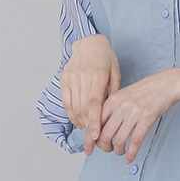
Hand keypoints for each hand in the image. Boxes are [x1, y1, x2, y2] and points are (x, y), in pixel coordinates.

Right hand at [59, 34, 120, 155]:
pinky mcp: (63, 79)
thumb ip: (114, 93)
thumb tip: (113, 114)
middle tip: (94, 137)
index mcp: (97, 75)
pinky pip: (66, 102)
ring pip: (73, 106)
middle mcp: (82, 76)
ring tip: (88, 130)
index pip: (94, 103)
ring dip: (80, 121)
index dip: (94, 121)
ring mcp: (71, 77)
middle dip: (88, 125)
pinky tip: (78, 121)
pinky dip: (71, 114)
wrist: (89, 43)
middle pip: (82, 108)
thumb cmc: (106, 59)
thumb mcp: (116, 73)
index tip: (95, 136)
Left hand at [98, 68, 179, 163]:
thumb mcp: (124, 95)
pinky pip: (135, 141)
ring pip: (119, 140)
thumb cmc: (146, 90)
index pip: (95, 123)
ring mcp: (134, 113)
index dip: (90, 139)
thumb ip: (112, 109)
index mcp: (112, 100)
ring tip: (119, 152)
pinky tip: (129, 158)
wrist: (167, 84)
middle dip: (104, 147)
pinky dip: (131, 154)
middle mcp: (121, 106)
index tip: (90, 148)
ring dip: (117, 151)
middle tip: (107, 149)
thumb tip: (101, 128)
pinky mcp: (147, 119)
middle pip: (104, 134)